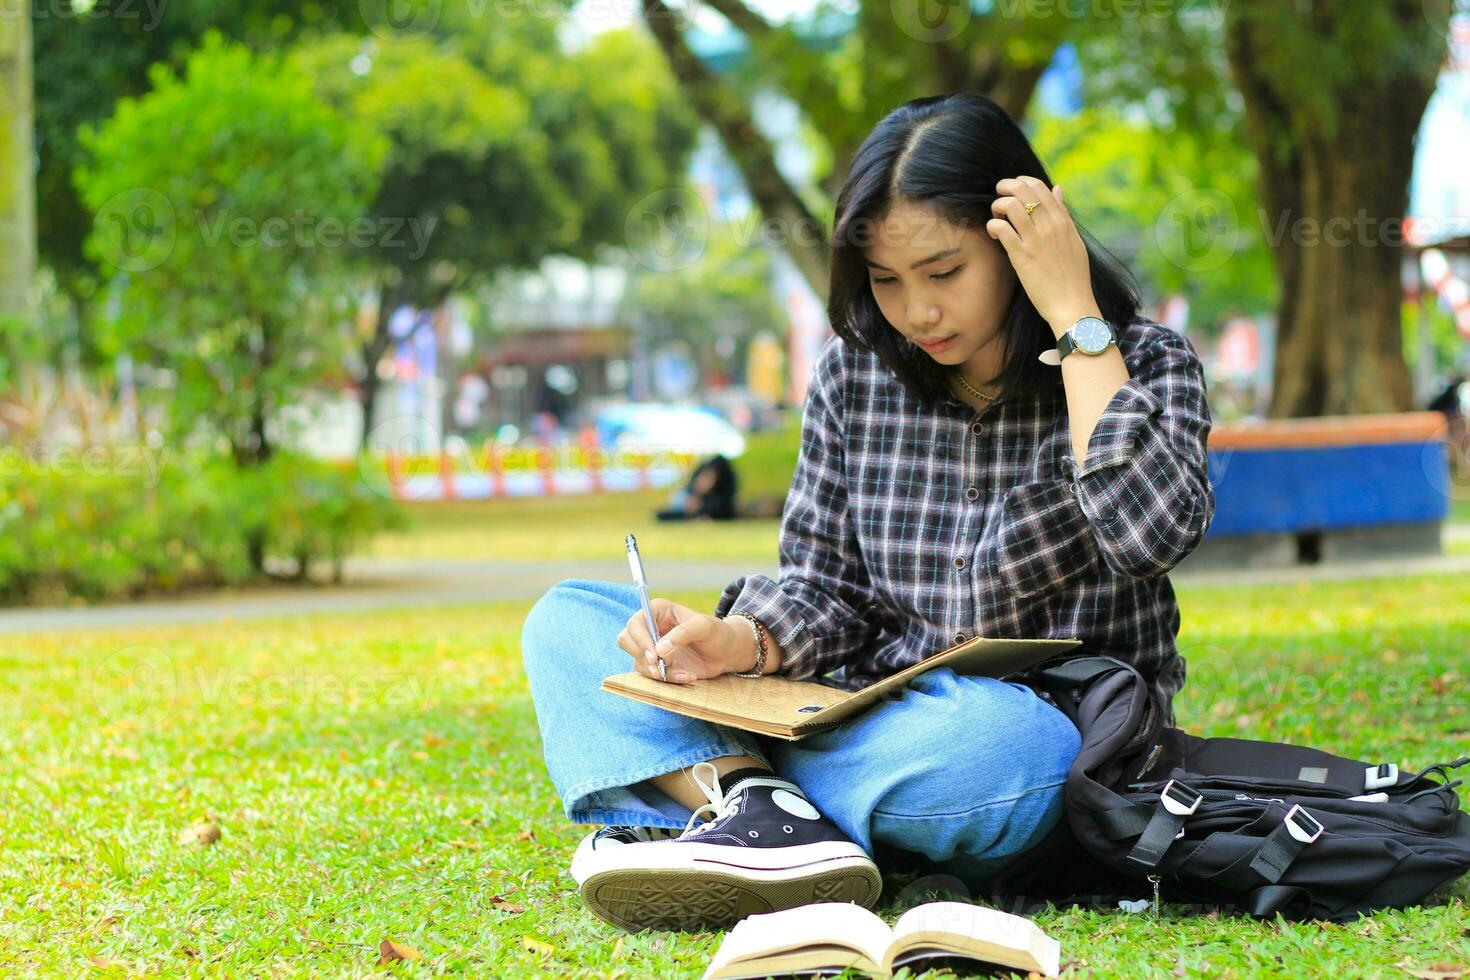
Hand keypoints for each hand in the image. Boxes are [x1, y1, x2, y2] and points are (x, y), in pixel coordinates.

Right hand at [617, 598, 751, 683]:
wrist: (728, 653)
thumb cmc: (717, 633)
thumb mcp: (705, 627)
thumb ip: (682, 633)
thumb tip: (660, 650)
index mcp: (658, 611)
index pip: (636, 622)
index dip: (640, 639)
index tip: (655, 655)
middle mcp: (651, 628)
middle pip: (626, 640)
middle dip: (642, 656)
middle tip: (659, 667)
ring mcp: (652, 648)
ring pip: (638, 661)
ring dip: (658, 671)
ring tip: (683, 673)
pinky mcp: (658, 665)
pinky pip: (652, 676)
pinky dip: (669, 679)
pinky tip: (688, 676)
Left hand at [987, 176, 1102, 337]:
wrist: (1072, 304)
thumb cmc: (1073, 276)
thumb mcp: (1074, 240)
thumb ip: (1064, 214)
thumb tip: (1058, 189)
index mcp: (1063, 221)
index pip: (1039, 186)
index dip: (1020, 182)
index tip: (1013, 192)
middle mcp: (1050, 225)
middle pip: (1023, 189)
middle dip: (1005, 188)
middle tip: (999, 200)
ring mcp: (1036, 240)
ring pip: (1010, 205)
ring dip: (998, 206)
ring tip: (997, 218)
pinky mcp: (1022, 256)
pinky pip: (1001, 228)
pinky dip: (993, 226)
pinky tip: (995, 234)